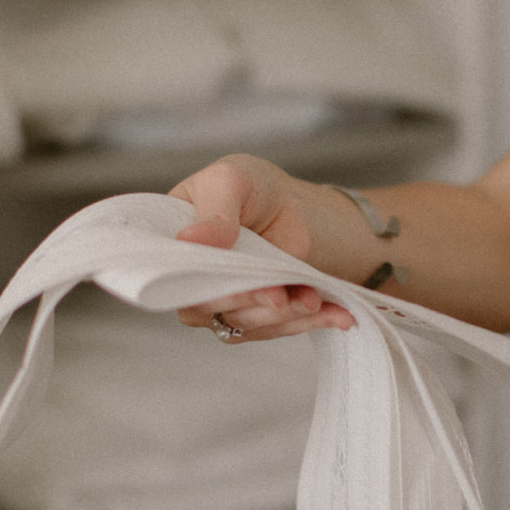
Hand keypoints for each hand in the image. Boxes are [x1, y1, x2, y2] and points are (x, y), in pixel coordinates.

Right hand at [170, 153, 353, 340]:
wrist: (288, 203)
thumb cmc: (248, 187)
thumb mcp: (228, 181)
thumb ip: (213, 212)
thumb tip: (189, 238)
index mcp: (172, 247)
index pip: (174, 279)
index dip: (203, 288)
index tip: (237, 286)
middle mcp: (192, 281)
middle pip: (212, 308)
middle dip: (251, 304)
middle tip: (280, 296)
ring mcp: (225, 302)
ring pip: (248, 323)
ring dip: (284, 316)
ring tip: (313, 300)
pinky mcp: (257, 313)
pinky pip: (278, 328)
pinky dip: (309, 322)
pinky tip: (337, 315)